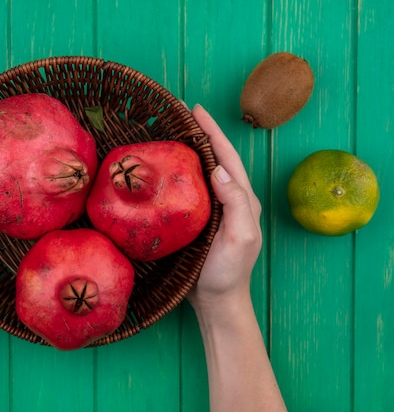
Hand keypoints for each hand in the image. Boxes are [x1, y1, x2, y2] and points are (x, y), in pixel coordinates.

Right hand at [187, 104, 262, 311]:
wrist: (217, 301)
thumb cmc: (228, 272)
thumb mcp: (240, 237)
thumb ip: (236, 202)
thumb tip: (218, 168)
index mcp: (242, 199)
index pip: (227, 156)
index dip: (212, 131)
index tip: (195, 110)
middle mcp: (230, 199)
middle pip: (217, 157)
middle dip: (202, 133)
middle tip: (181, 114)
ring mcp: (215, 209)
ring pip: (204, 170)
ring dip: (192, 149)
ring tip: (173, 133)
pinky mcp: (200, 220)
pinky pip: (192, 187)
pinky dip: (182, 171)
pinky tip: (168, 169)